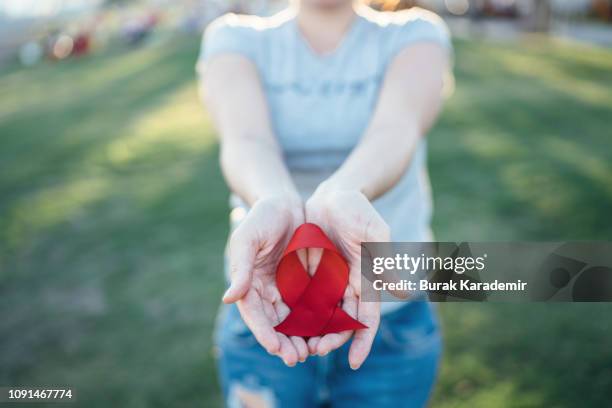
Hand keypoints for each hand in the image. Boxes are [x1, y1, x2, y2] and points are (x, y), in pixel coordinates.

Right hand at [223, 194, 308, 365]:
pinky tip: (327, 332)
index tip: (274, 348)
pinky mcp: (307, 283)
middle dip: (284, 343)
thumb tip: (229, 299)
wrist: (286, 203)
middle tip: (296, 358)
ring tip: (312, 353)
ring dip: (301, 338)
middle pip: (275, 324)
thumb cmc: (262, 217)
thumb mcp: (248, 238)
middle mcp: (267, 291)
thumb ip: (241, 268)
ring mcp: (287, 288)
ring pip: (294, 320)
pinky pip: (312, 305)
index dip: (263, 333)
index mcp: (249, 284)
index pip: (255, 314)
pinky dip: (318, 321)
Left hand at [304, 188, 388, 368]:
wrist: (334, 195)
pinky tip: (284, 325)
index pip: (367, 318)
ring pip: (321, 315)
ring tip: (299, 346)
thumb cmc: (358, 211)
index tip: (355, 362)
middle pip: (341, 322)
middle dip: (331, 340)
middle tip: (315, 352)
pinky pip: (303, 298)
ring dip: (312, 333)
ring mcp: (328, 281)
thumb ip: (384, 261)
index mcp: (367, 281)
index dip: (363, 341)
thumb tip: (405, 292)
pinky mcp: (310, 274)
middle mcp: (348, 286)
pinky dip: (297, 314)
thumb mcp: (374, 233)